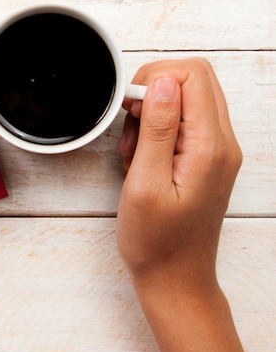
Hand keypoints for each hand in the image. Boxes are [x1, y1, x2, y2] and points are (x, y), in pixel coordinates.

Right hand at [117, 58, 249, 351]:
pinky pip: (186, 122)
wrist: (174, 276)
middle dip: (154, 91)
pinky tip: (143, 155)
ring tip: (135, 148)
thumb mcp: (146, 183)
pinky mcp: (207, 158)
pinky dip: (159, 127)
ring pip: (188, 98)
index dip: (154, 79)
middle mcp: (222, 144)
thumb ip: (158, 129)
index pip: (192, 76)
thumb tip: (163, 83)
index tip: (130, 108)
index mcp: (210, 147)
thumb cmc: (157, 241)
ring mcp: (217, 150)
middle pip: (194, 80)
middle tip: (131, 124)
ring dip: (154, 111)